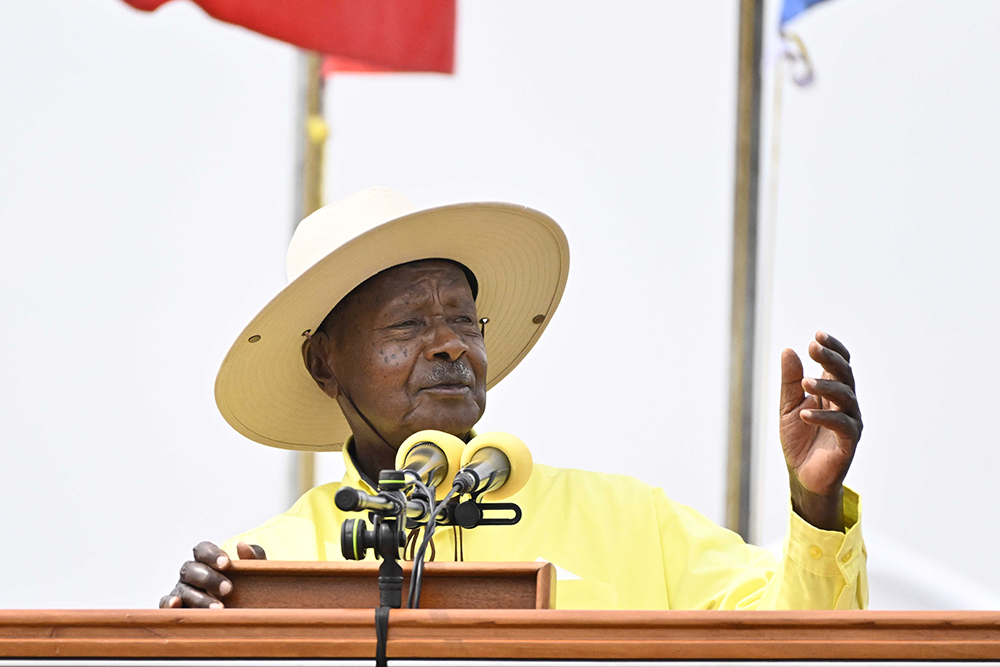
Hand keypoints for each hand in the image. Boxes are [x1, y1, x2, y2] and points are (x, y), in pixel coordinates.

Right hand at [158, 541, 265, 608]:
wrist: (243, 614)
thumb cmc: (246, 589)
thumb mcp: (254, 574)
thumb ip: (253, 558)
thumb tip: (242, 546)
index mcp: (206, 561)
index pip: (202, 549)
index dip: (212, 554)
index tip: (227, 564)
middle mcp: (191, 575)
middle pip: (190, 569)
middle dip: (208, 579)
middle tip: (228, 590)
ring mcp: (181, 592)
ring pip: (182, 589)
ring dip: (199, 598)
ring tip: (219, 609)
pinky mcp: (174, 609)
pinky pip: (165, 604)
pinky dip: (168, 604)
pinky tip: (177, 606)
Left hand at [779, 331, 862, 530]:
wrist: (802, 475)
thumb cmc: (799, 439)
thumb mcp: (788, 406)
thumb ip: (790, 381)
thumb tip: (788, 351)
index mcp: (832, 392)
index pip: (839, 364)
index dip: (832, 349)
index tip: (817, 335)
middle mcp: (846, 404)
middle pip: (845, 375)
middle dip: (830, 359)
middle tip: (813, 347)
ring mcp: (850, 422)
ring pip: (846, 397)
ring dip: (825, 386)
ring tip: (804, 383)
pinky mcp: (848, 443)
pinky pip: (842, 425)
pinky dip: (823, 417)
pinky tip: (804, 414)